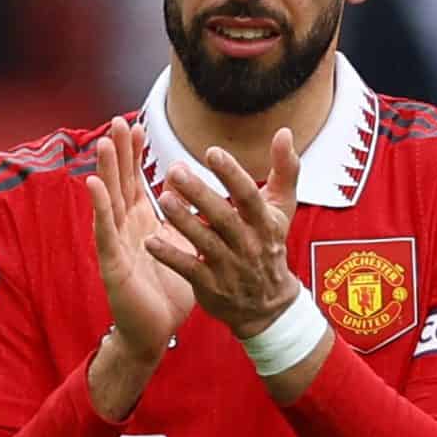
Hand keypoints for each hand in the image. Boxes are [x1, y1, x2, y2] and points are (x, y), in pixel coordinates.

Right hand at [86, 117, 194, 362]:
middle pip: (119, 184)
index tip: (136, 125)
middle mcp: (124, 229)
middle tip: (116, 122)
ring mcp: (116, 246)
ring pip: (109, 203)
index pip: (135, 181)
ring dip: (105, 173)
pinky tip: (94, 187)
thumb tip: (188, 187)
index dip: (134, 155)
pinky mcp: (112, 265)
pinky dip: (99, 209)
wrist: (156, 332)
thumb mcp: (180, 245)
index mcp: (141, 223)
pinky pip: (105, 233)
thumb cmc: (167, 289)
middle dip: (118, 154)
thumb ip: (182, 216)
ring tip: (104, 145)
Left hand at [149, 128, 302, 336]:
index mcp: (264, 222)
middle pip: (223, 216)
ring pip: (204, 242)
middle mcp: (248, 244)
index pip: (248, 195)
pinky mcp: (211, 286)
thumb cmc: (269, 245)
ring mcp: (229, 267)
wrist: (267, 304)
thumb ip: (285, 170)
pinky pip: (189, 269)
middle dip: (199, 193)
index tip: (211, 152)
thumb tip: (285, 132)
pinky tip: (150, 240)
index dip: (231, 174)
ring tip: (162, 198)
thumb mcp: (282, 208)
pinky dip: (170, 255)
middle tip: (174, 169)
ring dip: (183, 220)